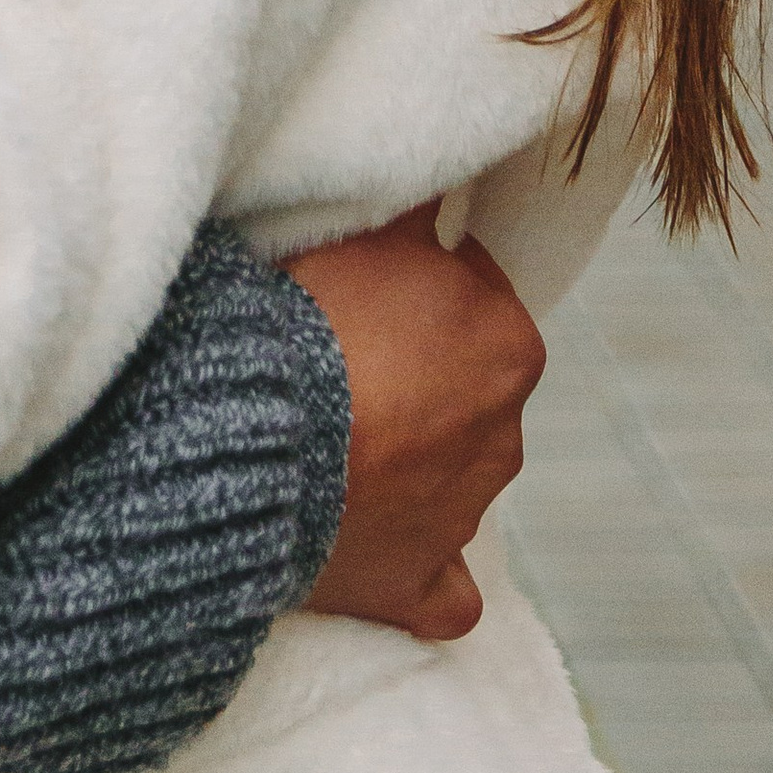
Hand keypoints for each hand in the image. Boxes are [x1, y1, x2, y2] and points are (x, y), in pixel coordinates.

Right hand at [282, 205, 544, 641]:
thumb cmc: (316, 323)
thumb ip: (416, 208)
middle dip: (418, 373)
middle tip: (342, 354)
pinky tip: (383, 546)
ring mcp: (463, 518)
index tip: (367, 284)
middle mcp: (503, 435)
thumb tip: (442, 182)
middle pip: (465, 388)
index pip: (472, 293)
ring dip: (409, 461)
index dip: (417, 282)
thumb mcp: (370, 232)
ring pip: (454, 478)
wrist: (264, 440)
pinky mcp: (420, 584)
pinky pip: (444, 591)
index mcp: (507, 346)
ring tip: (332, 438)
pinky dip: (421, 570)